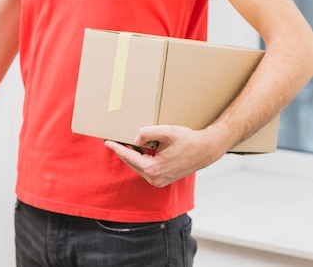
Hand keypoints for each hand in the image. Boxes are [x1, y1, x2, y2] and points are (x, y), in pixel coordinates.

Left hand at [104, 125, 223, 186]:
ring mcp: (159, 181)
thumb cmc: (188, 140)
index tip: (107, 141)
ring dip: (131, 156)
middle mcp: (155, 178)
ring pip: (138, 167)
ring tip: (124, 143)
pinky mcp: (162, 180)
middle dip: (122, 151)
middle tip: (113, 141)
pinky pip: (145, 169)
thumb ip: (147, 133)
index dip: (116, 148)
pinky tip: (138, 150)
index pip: (128, 157)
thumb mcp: (166, 132)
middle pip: (131, 163)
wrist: (205, 150)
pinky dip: (140, 160)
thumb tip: (134, 140)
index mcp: (154, 169)